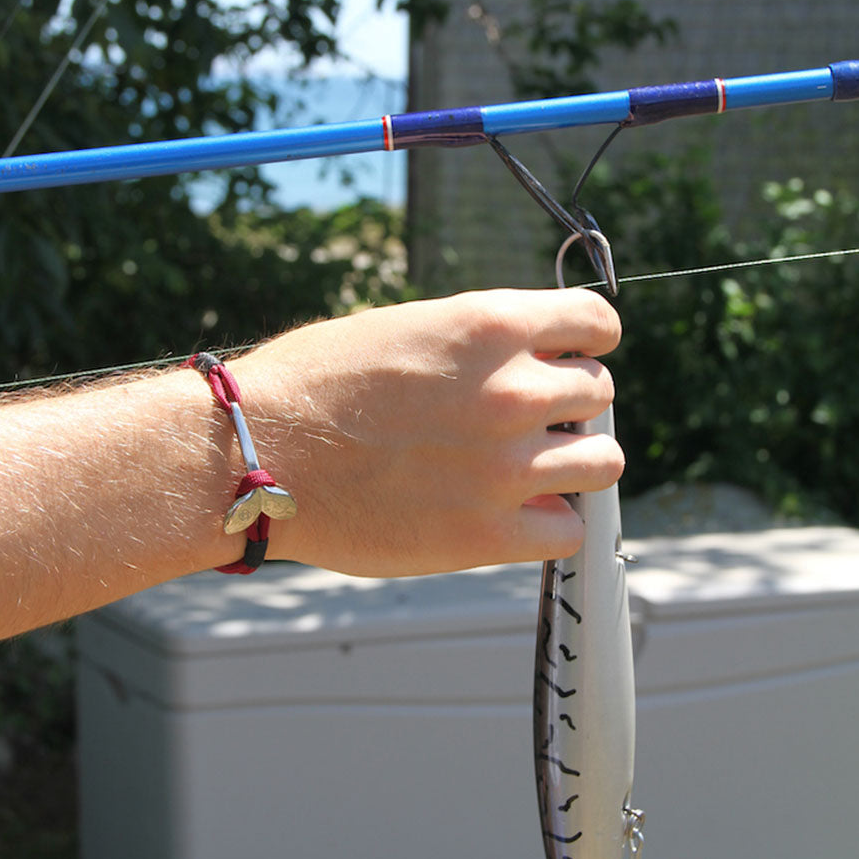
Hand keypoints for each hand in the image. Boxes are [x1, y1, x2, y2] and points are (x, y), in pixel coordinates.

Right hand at [231, 288, 623, 575]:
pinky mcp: (487, 535)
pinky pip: (570, 529)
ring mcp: (505, 467)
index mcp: (487, 326)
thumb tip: (523, 361)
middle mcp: (511, 391)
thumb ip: (476, 344)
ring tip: (527, 470)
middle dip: (570, 404)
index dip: (585, 341)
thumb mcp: (402, 331)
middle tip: (527, 423)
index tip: (568, 360)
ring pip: (603, 462)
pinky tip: (514, 514)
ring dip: (573, 462)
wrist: (255, 456)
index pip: (595, 323)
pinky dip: (552, 521)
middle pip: (599, 392)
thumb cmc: (311, 388)